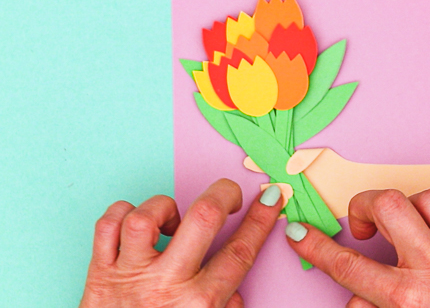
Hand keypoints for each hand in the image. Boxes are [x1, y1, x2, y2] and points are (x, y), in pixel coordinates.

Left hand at [80, 179, 282, 307]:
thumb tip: (235, 290)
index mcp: (199, 304)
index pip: (240, 251)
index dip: (260, 220)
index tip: (269, 199)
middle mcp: (167, 285)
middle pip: (203, 218)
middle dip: (224, 193)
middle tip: (229, 194)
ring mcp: (130, 275)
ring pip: (146, 216)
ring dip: (165, 208)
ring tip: (172, 222)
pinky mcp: (99, 272)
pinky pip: (107, 224)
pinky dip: (122, 213)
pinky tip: (137, 226)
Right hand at [285, 188, 429, 306]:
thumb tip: (351, 296)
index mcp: (408, 299)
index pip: (347, 266)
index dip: (315, 247)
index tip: (299, 234)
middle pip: (388, 207)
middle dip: (365, 205)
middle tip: (366, 224)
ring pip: (429, 198)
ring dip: (410, 207)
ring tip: (410, 226)